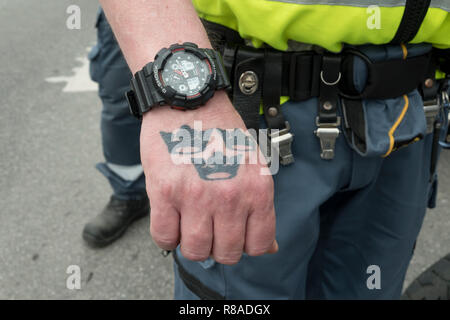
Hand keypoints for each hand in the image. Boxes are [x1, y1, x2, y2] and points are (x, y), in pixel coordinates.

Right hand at [141, 92, 277, 264]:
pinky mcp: (165, 192)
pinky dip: (167, 236)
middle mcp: (231, 196)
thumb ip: (260, 206)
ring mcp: (197, 196)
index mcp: (257, 189)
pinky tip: (170, 220)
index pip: (258, 245)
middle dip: (217, 247)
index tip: (232, 234)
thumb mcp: (253, 165)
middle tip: (208, 228)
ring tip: (188, 223)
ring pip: (196, 251)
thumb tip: (269, 247)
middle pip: (227, 254)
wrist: (189, 99)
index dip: (244, 245)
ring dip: (191, 244)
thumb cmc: (221, 130)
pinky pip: (164, 237)